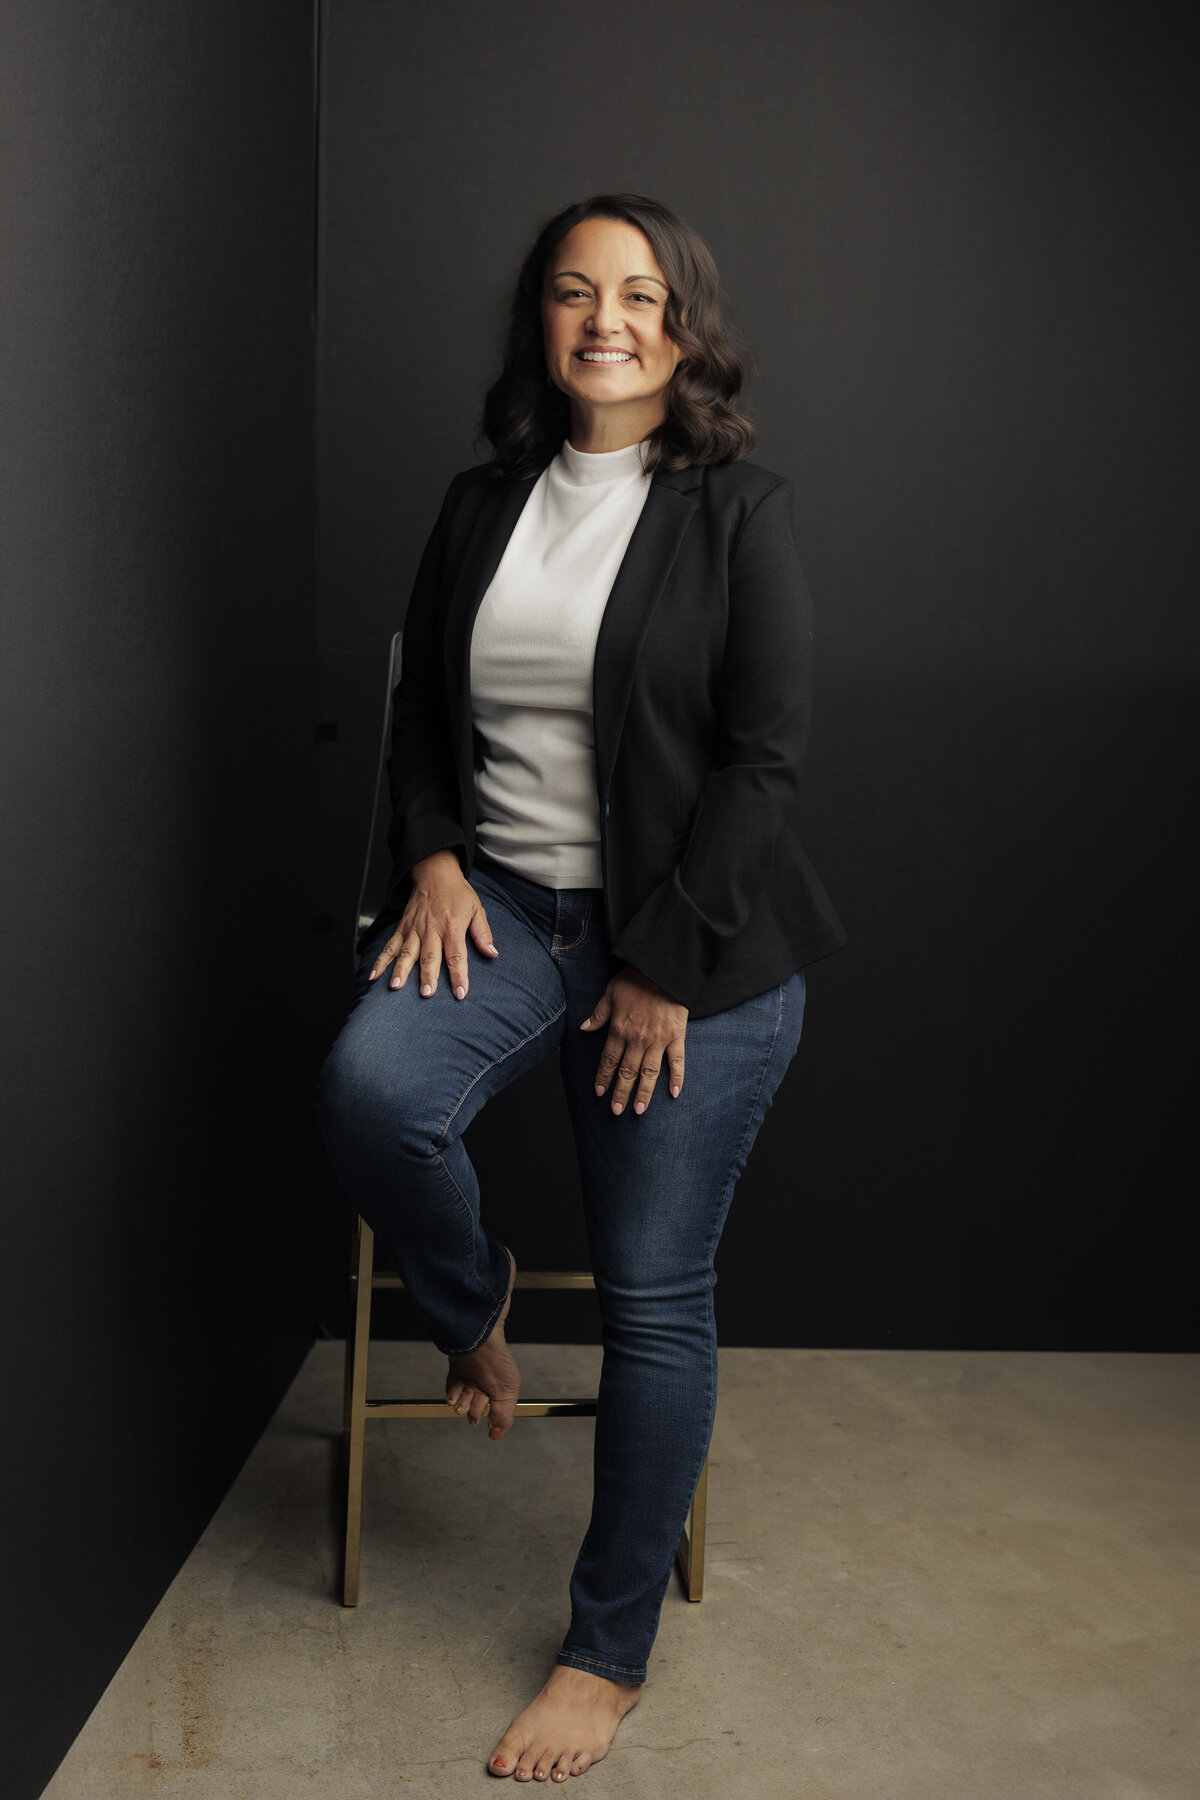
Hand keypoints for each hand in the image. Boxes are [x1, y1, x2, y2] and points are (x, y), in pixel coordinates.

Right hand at [368, 849, 498, 999]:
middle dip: (427, 976)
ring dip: (401, 970)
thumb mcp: (477, 910)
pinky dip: (381, 961)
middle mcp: (431, 929)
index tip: (460, 993)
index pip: (457, 955)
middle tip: (426, 993)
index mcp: (452, 926)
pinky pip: (390, 946)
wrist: (435, 873)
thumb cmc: (458, 893)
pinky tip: (374, 975)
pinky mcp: (402, 928)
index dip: (458, 975)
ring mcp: (414, 929)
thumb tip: (492, 954)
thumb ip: (483, 933)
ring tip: (396, 987)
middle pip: (430, 956)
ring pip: (407, 952)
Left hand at [581, 966, 687, 1114]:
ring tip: (638, 1110)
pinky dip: (676, 1078)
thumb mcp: (611, 993)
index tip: (600, 1092)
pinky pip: (677, 1061)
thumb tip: (585, 1028)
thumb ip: (599, 1013)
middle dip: (620, 1092)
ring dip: (643, 1093)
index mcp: (620, 1029)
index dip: (604, 1077)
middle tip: (616, 1110)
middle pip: (627, 1071)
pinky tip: (674, 1093)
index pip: (609, 1059)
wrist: (663, 969)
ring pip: (649, 1072)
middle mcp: (637, 1039)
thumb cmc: (636, 979)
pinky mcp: (676, 1036)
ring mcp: (658, 1040)